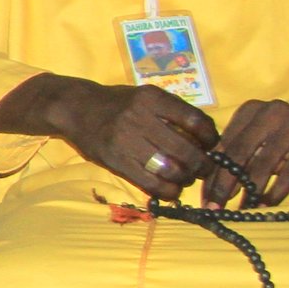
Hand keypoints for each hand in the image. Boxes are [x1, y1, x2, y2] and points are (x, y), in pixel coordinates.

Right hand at [19, 78, 219, 202]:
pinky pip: (150, 183)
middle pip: (186, 150)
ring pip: (171, 170)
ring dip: (185, 179)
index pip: (195, 120)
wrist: (77, 109)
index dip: (210, 137)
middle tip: (203, 168)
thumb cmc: (118, 103)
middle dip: (202, 165)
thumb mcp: (146, 96)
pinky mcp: (116, 161)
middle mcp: (139, 118)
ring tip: (184, 178)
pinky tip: (170, 189)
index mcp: (152, 99)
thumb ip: (174, 111)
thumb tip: (207, 136)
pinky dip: (167, 191)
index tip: (211, 144)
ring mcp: (126, 141)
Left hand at [199, 98, 288, 208]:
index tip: (204, 199)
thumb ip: (237, 156)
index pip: (224, 145)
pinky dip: (275, 192)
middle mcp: (270, 111)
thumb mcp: (260, 141)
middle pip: (239, 154)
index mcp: (250, 110)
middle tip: (216, 208)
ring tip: (242, 211)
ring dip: (250, 192)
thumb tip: (211, 190)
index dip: (212, 174)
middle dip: (225, 185)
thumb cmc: (288, 139)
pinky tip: (265, 206)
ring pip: (263, 165)